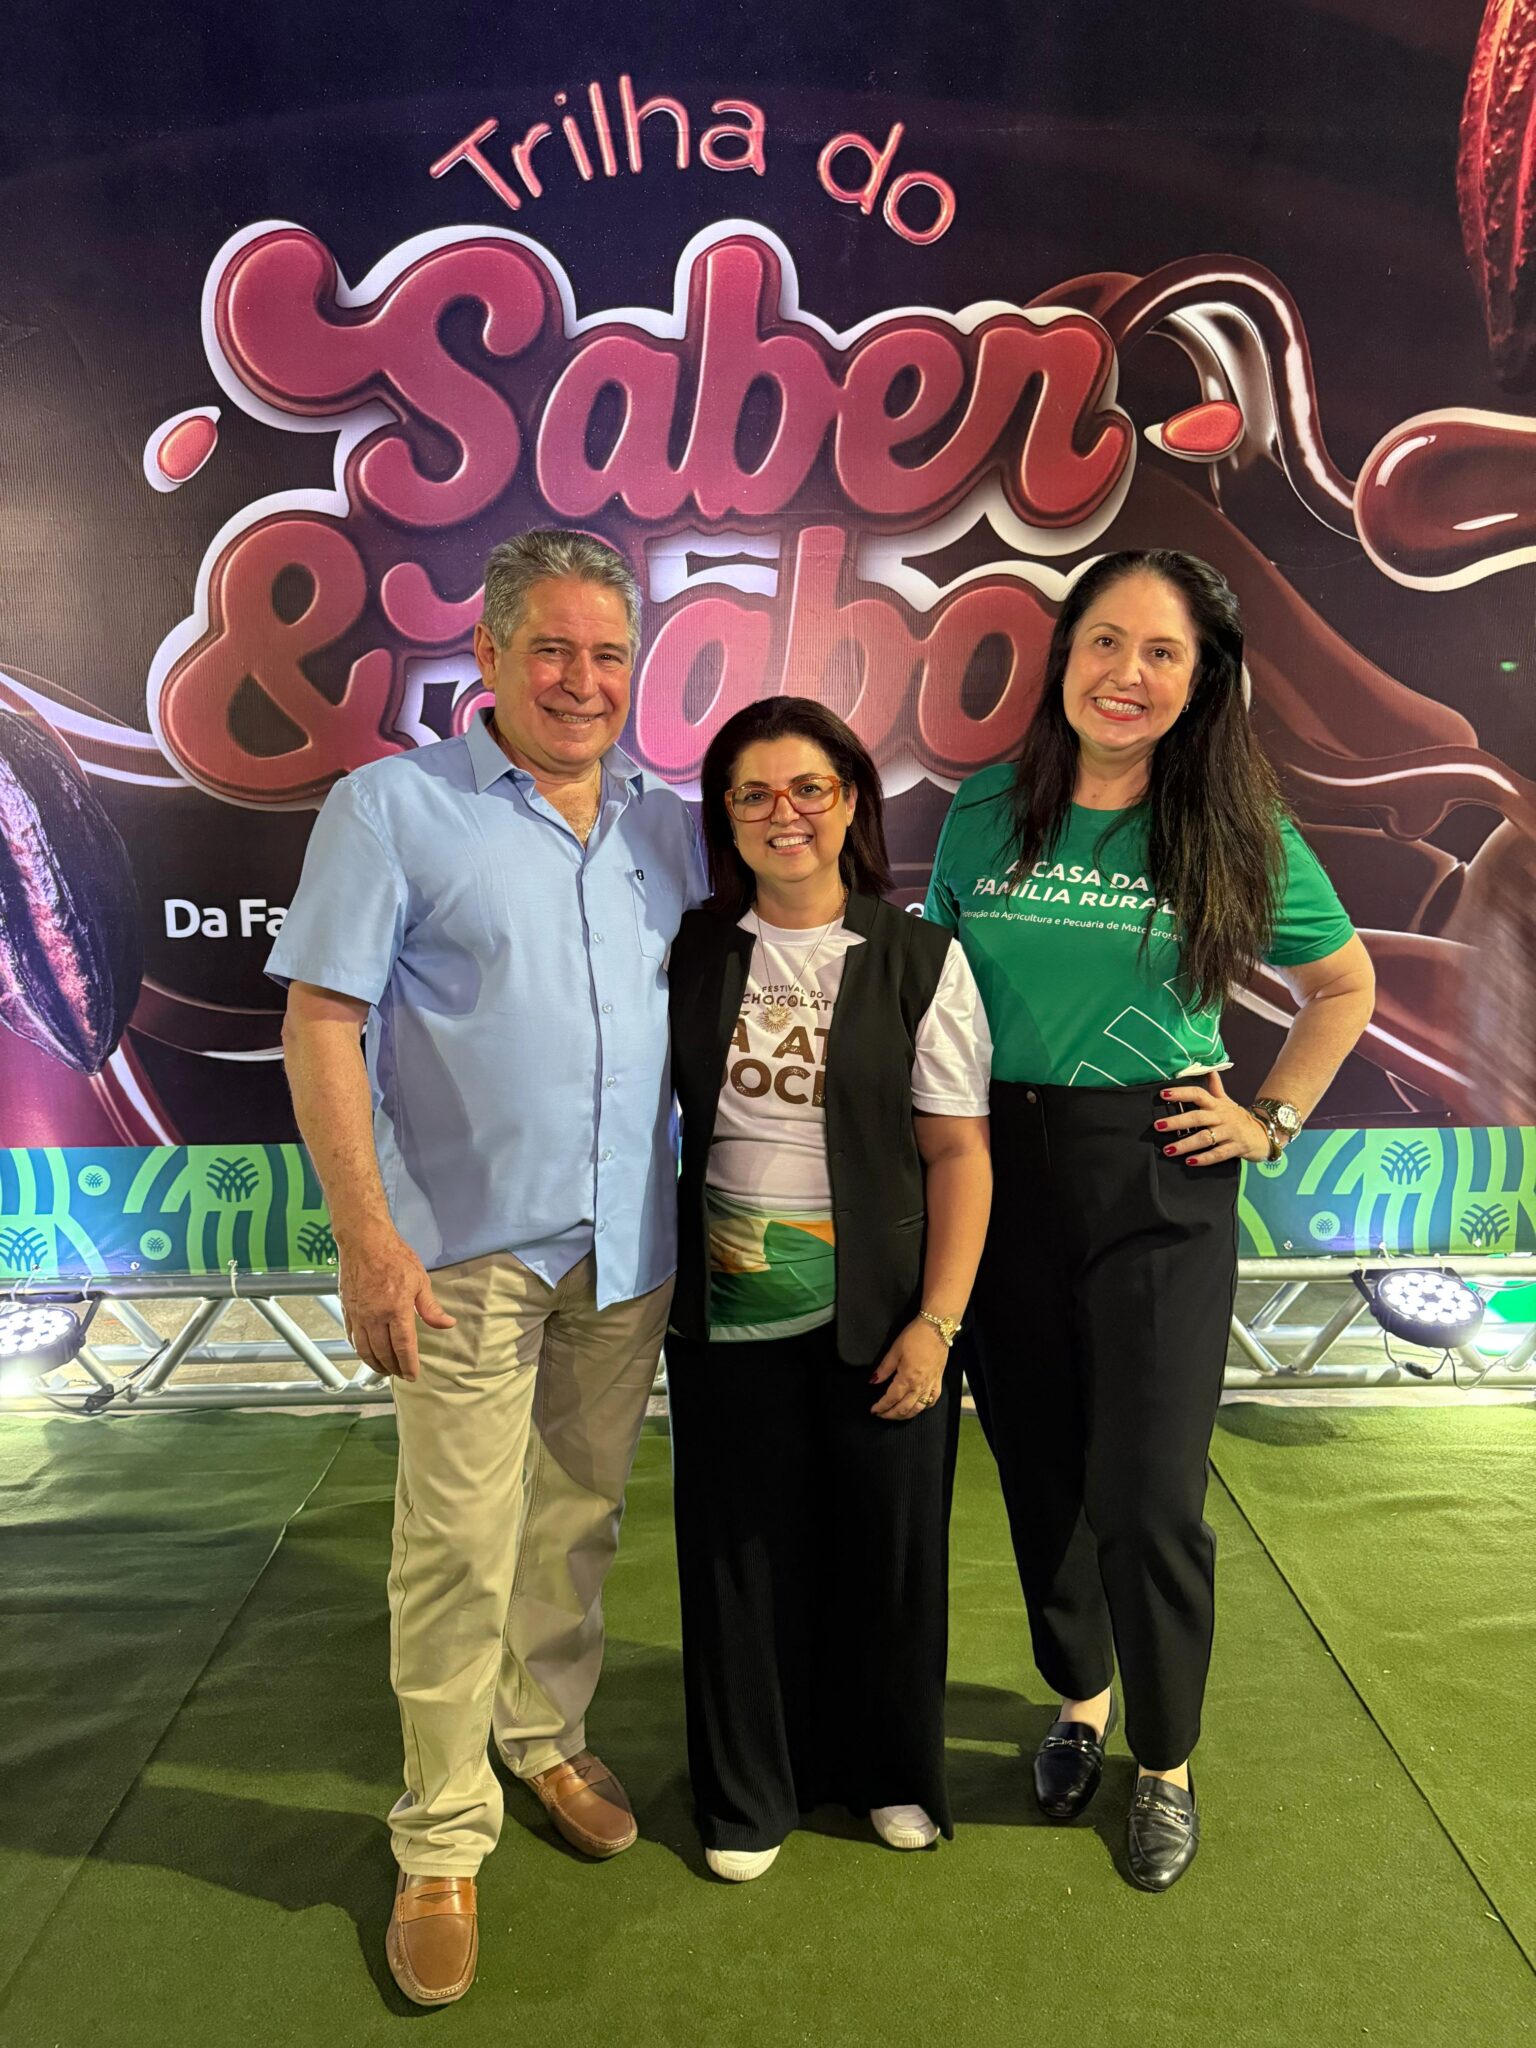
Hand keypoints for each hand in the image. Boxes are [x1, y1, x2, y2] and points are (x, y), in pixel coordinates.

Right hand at [337, 1225, 455, 1380]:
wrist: (364, 1242)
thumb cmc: (394, 1257)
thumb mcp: (420, 1280)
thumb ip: (431, 1308)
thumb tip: (448, 1324)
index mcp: (396, 1310)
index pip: (404, 1347)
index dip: (409, 1365)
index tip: (413, 1375)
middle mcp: (375, 1317)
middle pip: (383, 1353)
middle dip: (393, 1368)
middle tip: (401, 1374)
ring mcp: (358, 1315)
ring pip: (365, 1350)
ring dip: (375, 1364)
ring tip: (385, 1369)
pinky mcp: (346, 1310)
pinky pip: (353, 1338)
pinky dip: (360, 1350)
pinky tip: (367, 1353)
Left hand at [869, 1318, 948, 1419]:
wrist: (938, 1328)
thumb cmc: (915, 1336)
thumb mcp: (895, 1350)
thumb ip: (884, 1368)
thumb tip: (873, 1381)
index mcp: (907, 1378)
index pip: (891, 1398)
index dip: (881, 1406)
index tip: (873, 1410)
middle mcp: (920, 1386)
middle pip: (904, 1408)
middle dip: (891, 1414)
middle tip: (881, 1415)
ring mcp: (931, 1385)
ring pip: (918, 1408)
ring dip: (905, 1415)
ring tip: (896, 1415)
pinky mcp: (938, 1381)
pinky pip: (931, 1400)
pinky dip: (923, 1407)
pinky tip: (917, 1407)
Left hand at [1155, 1069, 1270, 1167]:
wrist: (1266, 1134)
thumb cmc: (1240, 1118)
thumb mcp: (1227, 1101)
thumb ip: (1215, 1087)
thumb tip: (1208, 1068)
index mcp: (1217, 1105)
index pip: (1198, 1094)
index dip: (1181, 1093)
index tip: (1163, 1094)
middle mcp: (1222, 1117)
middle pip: (1197, 1117)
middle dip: (1177, 1121)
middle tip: (1158, 1126)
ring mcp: (1230, 1132)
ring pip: (1205, 1137)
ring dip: (1186, 1144)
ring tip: (1168, 1149)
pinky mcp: (1237, 1148)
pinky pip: (1219, 1154)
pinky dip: (1204, 1158)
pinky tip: (1190, 1161)